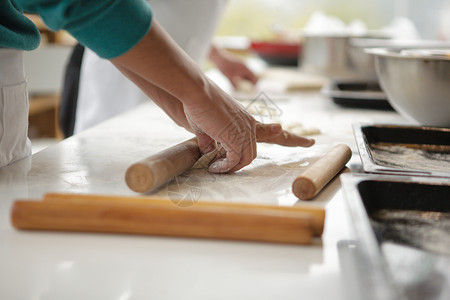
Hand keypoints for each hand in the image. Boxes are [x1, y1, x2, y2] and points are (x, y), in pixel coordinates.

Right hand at [112, 20, 312, 173]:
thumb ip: (212, 138)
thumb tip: (210, 149)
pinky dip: (224, 166)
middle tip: (245, 160)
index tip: (310, 140)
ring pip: (246, 158)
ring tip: (216, 167)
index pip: (274, 131)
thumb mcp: (207, 125)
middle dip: (251, 160)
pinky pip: (234, 160)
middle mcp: (250, 125)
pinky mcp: (236, 136)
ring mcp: (245, 130)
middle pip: (258, 150)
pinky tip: (214, 167)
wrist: (195, 91)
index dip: (291, 137)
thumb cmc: (198, 104)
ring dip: (231, 166)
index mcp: (247, 121)